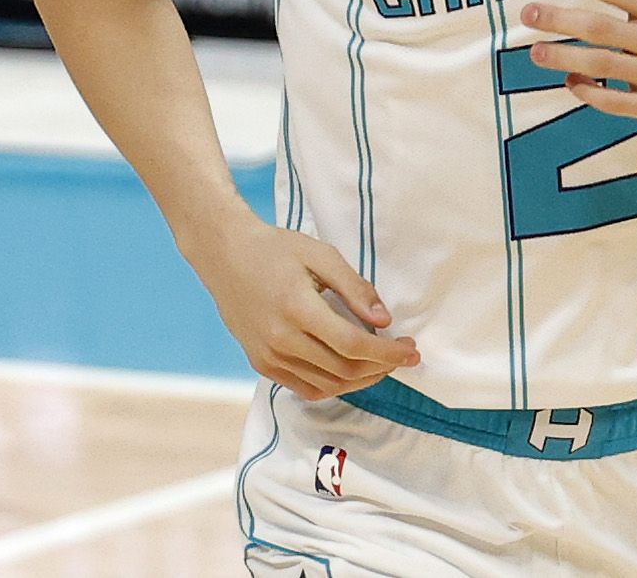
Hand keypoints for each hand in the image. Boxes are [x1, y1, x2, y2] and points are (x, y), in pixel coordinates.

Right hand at [180, 213, 419, 400]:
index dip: (389, 353)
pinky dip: (333, 385)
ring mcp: (268, 355)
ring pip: (328, 385)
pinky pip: (305, 388)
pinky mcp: (261, 363)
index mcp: (297, 308)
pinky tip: (349, 369)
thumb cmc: (275, 249)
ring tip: (380, 363)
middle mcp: (281, 338)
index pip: (353, 345)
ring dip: (361, 379)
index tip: (411, 351)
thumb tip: (385, 321)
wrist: (224, 255)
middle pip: (344, 369)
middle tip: (402, 354)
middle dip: (382, 367)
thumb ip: (355, 288)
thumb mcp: (320, 254)